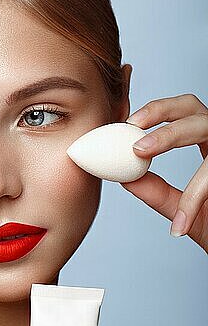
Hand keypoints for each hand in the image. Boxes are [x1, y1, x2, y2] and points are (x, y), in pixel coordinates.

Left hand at [121, 93, 207, 252]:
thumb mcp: (185, 210)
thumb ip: (159, 194)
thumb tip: (126, 180)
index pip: (180, 115)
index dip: (154, 113)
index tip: (126, 124)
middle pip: (191, 105)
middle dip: (158, 112)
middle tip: (130, 129)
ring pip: (203, 125)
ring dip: (168, 135)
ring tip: (141, 151)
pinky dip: (196, 194)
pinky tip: (181, 220)